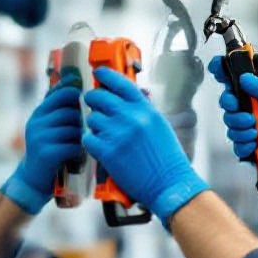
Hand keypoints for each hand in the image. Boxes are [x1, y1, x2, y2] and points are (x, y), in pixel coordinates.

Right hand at [1, 76, 82, 214]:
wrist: (33, 178)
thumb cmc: (50, 149)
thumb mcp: (50, 126)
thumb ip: (61, 110)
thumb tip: (79, 86)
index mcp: (40, 113)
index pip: (61, 93)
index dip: (79, 94)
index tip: (90, 101)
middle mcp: (37, 122)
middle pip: (70, 112)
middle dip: (84, 121)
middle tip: (89, 130)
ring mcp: (40, 137)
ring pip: (73, 129)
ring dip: (83, 137)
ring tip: (85, 143)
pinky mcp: (47, 153)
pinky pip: (73, 146)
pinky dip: (81, 151)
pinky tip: (81, 155)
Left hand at [83, 67, 207, 227]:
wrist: (169, 183)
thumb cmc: (167, 159)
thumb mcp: (159, 126)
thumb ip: (142, 111)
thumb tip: (123, 100)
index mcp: (145, 109)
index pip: (120, 83)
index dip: (106, 76)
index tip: (98, 74)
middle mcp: (131, 118)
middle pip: (99, 97)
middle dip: (93, 101)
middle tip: (94, 106)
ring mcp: (118, 134)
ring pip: (91, 119)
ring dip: (95, 126)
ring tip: (105, 135)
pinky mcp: (107, 152)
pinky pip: (88, 138)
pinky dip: (91, 142)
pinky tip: (101, 147)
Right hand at [207, 56, 257, 178]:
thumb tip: (244, 79)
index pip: (235, 76)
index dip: (223, 71)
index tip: (218, 73)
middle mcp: (250, 105)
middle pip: (226, 100)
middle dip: (231, 107)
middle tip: (246, 113)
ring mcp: (246, 123)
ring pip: (228, 123)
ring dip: (241, 128)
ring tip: (256, 132)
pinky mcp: (246, 141)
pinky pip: (234, 143)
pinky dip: (244, 144)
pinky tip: (255, 144)